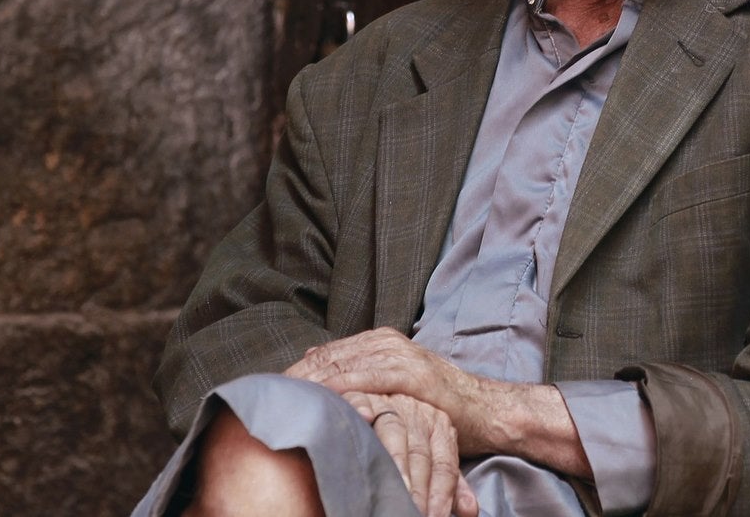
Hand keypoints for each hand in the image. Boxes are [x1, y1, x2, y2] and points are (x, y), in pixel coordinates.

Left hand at [285, 328, 492, 453]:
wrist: (483, 409)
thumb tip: (312, 355)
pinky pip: (364, 380)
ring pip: (341, 367)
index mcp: (381, 340)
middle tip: (266, 398)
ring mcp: (400, 356)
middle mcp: (388, 342)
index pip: (327, 354)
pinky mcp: (411, 375)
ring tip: (283, 401)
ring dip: (309, 384)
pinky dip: (338, 389)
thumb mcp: (394, 379)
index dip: (296, 372)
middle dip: (295, 378)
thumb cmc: (437, 401)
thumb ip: (358, 366)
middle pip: (328, 358)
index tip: (269, 391)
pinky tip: (319, 401)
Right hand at [341, 391, 478, 516]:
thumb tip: (470, 512)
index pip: (444, 465)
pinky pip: (361, 400)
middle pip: (420, 454)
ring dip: (395, 460)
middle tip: (413, 512)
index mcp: (438, 427)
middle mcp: (417, 413)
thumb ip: (449, 482)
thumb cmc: (408, 431)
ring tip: (396, 488)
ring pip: (394, 432)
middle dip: (418, 488)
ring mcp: (390, 402)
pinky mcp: (361, 394)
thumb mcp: (433, 452)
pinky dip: (362, 409)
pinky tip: (363, 417)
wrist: (388, 385)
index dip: (441, 494)